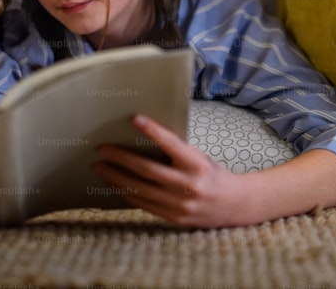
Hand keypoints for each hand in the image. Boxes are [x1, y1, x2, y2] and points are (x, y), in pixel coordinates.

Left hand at [92, 114, 249, 227]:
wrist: (234, 205)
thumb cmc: (212, 175)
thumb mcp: (199, 158)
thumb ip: (177, 152)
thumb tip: (144, 138)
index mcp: (197, 164)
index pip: (171, 144)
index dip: (152, 131)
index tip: (134, 118)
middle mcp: (188, 184)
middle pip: (146, 169)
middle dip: (120, 158)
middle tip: (101, 149)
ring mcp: (180, 204)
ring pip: (140, 189)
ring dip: (116, 177)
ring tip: (100, 167)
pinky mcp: (174, 217)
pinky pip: (144, 204)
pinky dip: (126, 193)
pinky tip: (115, 185)